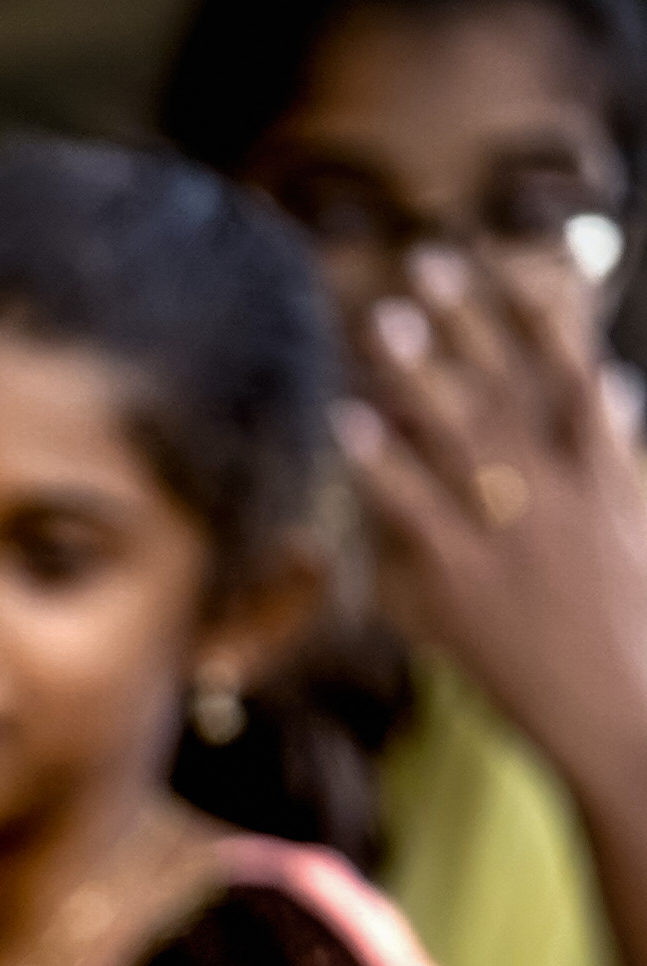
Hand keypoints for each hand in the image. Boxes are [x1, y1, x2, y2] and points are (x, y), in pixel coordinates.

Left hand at [340, 248, 646, 788]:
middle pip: (512, 388)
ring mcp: (514, 535)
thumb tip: (608, 381)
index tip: (519, 256)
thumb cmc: (628, 620)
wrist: (623, 709)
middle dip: (472, 322)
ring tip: (385, 317)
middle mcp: (563, 491)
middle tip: (428, 262)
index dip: (545, 313)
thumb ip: (614, 447)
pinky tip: (347, 424)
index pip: (576, 375)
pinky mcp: (467, 583)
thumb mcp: (636, 520)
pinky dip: (381, 464)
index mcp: (606, 472)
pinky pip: (415, 512)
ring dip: (422, 374)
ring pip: (466, 437)